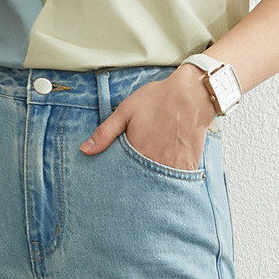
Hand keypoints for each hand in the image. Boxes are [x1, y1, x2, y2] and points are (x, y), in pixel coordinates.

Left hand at [79, 64, 213, 169]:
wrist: (193, 94)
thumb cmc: (158, 99)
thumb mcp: (126, 111)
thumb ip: (105, 133)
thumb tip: (84, 150)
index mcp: (136, 152)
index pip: (122, 175)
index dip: (119, 177)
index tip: (116, 181)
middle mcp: (154, 163)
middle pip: (140, 182)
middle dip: (136, 182)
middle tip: (136, 176)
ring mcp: (173, 167)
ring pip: (158, 184)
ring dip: (153, 182)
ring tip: (150, 174)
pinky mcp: (189, 166)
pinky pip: (178, 181)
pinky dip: (171, 179)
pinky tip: (167, 170)